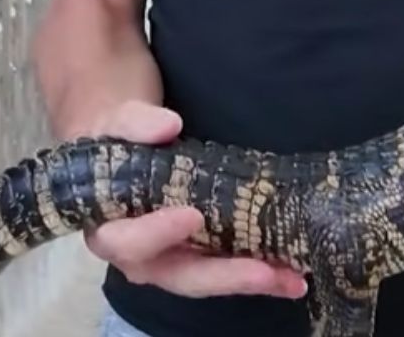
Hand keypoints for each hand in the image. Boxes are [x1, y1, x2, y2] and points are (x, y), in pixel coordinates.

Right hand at [79, 100, 308, 299]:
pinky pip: (229, 269)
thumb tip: (168, 125)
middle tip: (264, 272)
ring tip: (292, 279)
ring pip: (212, 280)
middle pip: (181, 276)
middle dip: (225, 276)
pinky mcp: (202, 256)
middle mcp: (143, 258)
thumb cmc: (116, 140)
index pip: (129, 242)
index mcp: (111, 230)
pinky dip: (261, 273)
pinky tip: (293, 276)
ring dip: (252, 280)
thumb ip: (135, 123)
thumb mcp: (117, 124)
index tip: (193, 216)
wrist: (126, 148)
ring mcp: (175, 260)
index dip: (158, 233)